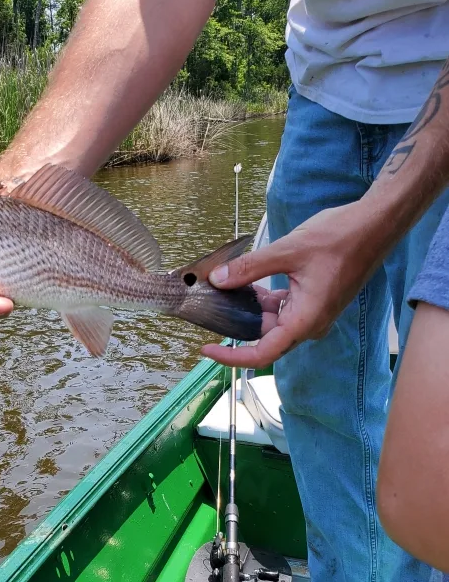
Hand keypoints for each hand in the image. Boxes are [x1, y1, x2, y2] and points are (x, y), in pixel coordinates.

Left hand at [201, 203, 382, 367]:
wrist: (373, 225)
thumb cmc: (340, 238)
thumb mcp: (287, 251)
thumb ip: (250, 268)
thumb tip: (217, 280)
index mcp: (305, 321)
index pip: (262, 353)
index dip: (232, 356)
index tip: (207, 349)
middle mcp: (308, 323)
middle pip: (263, 337)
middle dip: (234, 325)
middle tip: (207, 308)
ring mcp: (310, 312)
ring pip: (270, 320)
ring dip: (247, 309)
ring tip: (221, 290)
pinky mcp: (311, 300)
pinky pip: (280, 307)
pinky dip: (261, 298)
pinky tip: (244, 281)